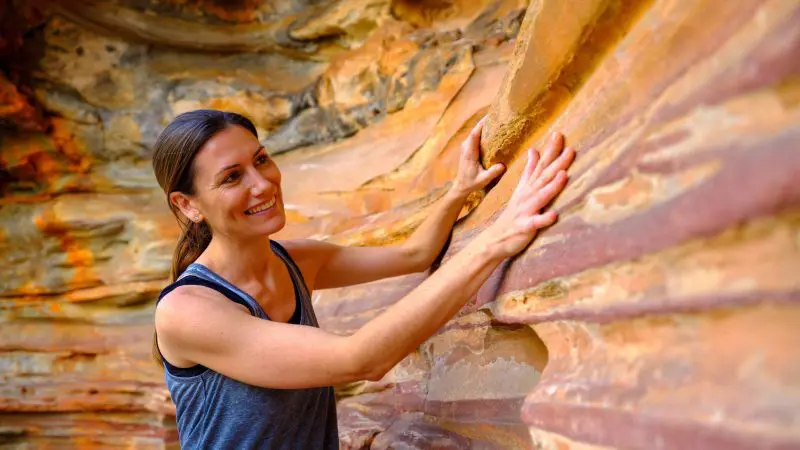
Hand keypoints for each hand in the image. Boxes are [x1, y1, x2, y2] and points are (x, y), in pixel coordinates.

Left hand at [450, 116, 505, 198]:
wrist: (461, 186)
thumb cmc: (471, 183)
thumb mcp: (483, 180)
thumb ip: (492, 173)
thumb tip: (503, 166)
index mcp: (469, 153)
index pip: (474, 135)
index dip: (481, 125)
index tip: (489, 116)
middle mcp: (466, 147)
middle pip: (475, 130)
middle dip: (484, 122)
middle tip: (497, 114)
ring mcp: (465, 147)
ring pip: (474, 132)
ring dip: (483, 126)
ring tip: (495, 120)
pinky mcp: (467, 148)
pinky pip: (474, 136)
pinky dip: (482, 132)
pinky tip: (491, 130)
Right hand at [480, 131, 574, 258]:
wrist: (495, 239)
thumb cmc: (513, 215)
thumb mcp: (521, 189)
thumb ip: (529, 170)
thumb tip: (534, 150)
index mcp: (527, 187)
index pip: (540, 165)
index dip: (550, 150)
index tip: (559, 133)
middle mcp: (527, 196)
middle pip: (544, 177)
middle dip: (557, 163)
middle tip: (570, 149)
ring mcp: (525, 211)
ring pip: (540, 197)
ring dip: (552, 186)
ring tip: (563, 175)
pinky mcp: (524, 227)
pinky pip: (534, 223)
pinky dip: (543, 219)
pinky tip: (553, 215)